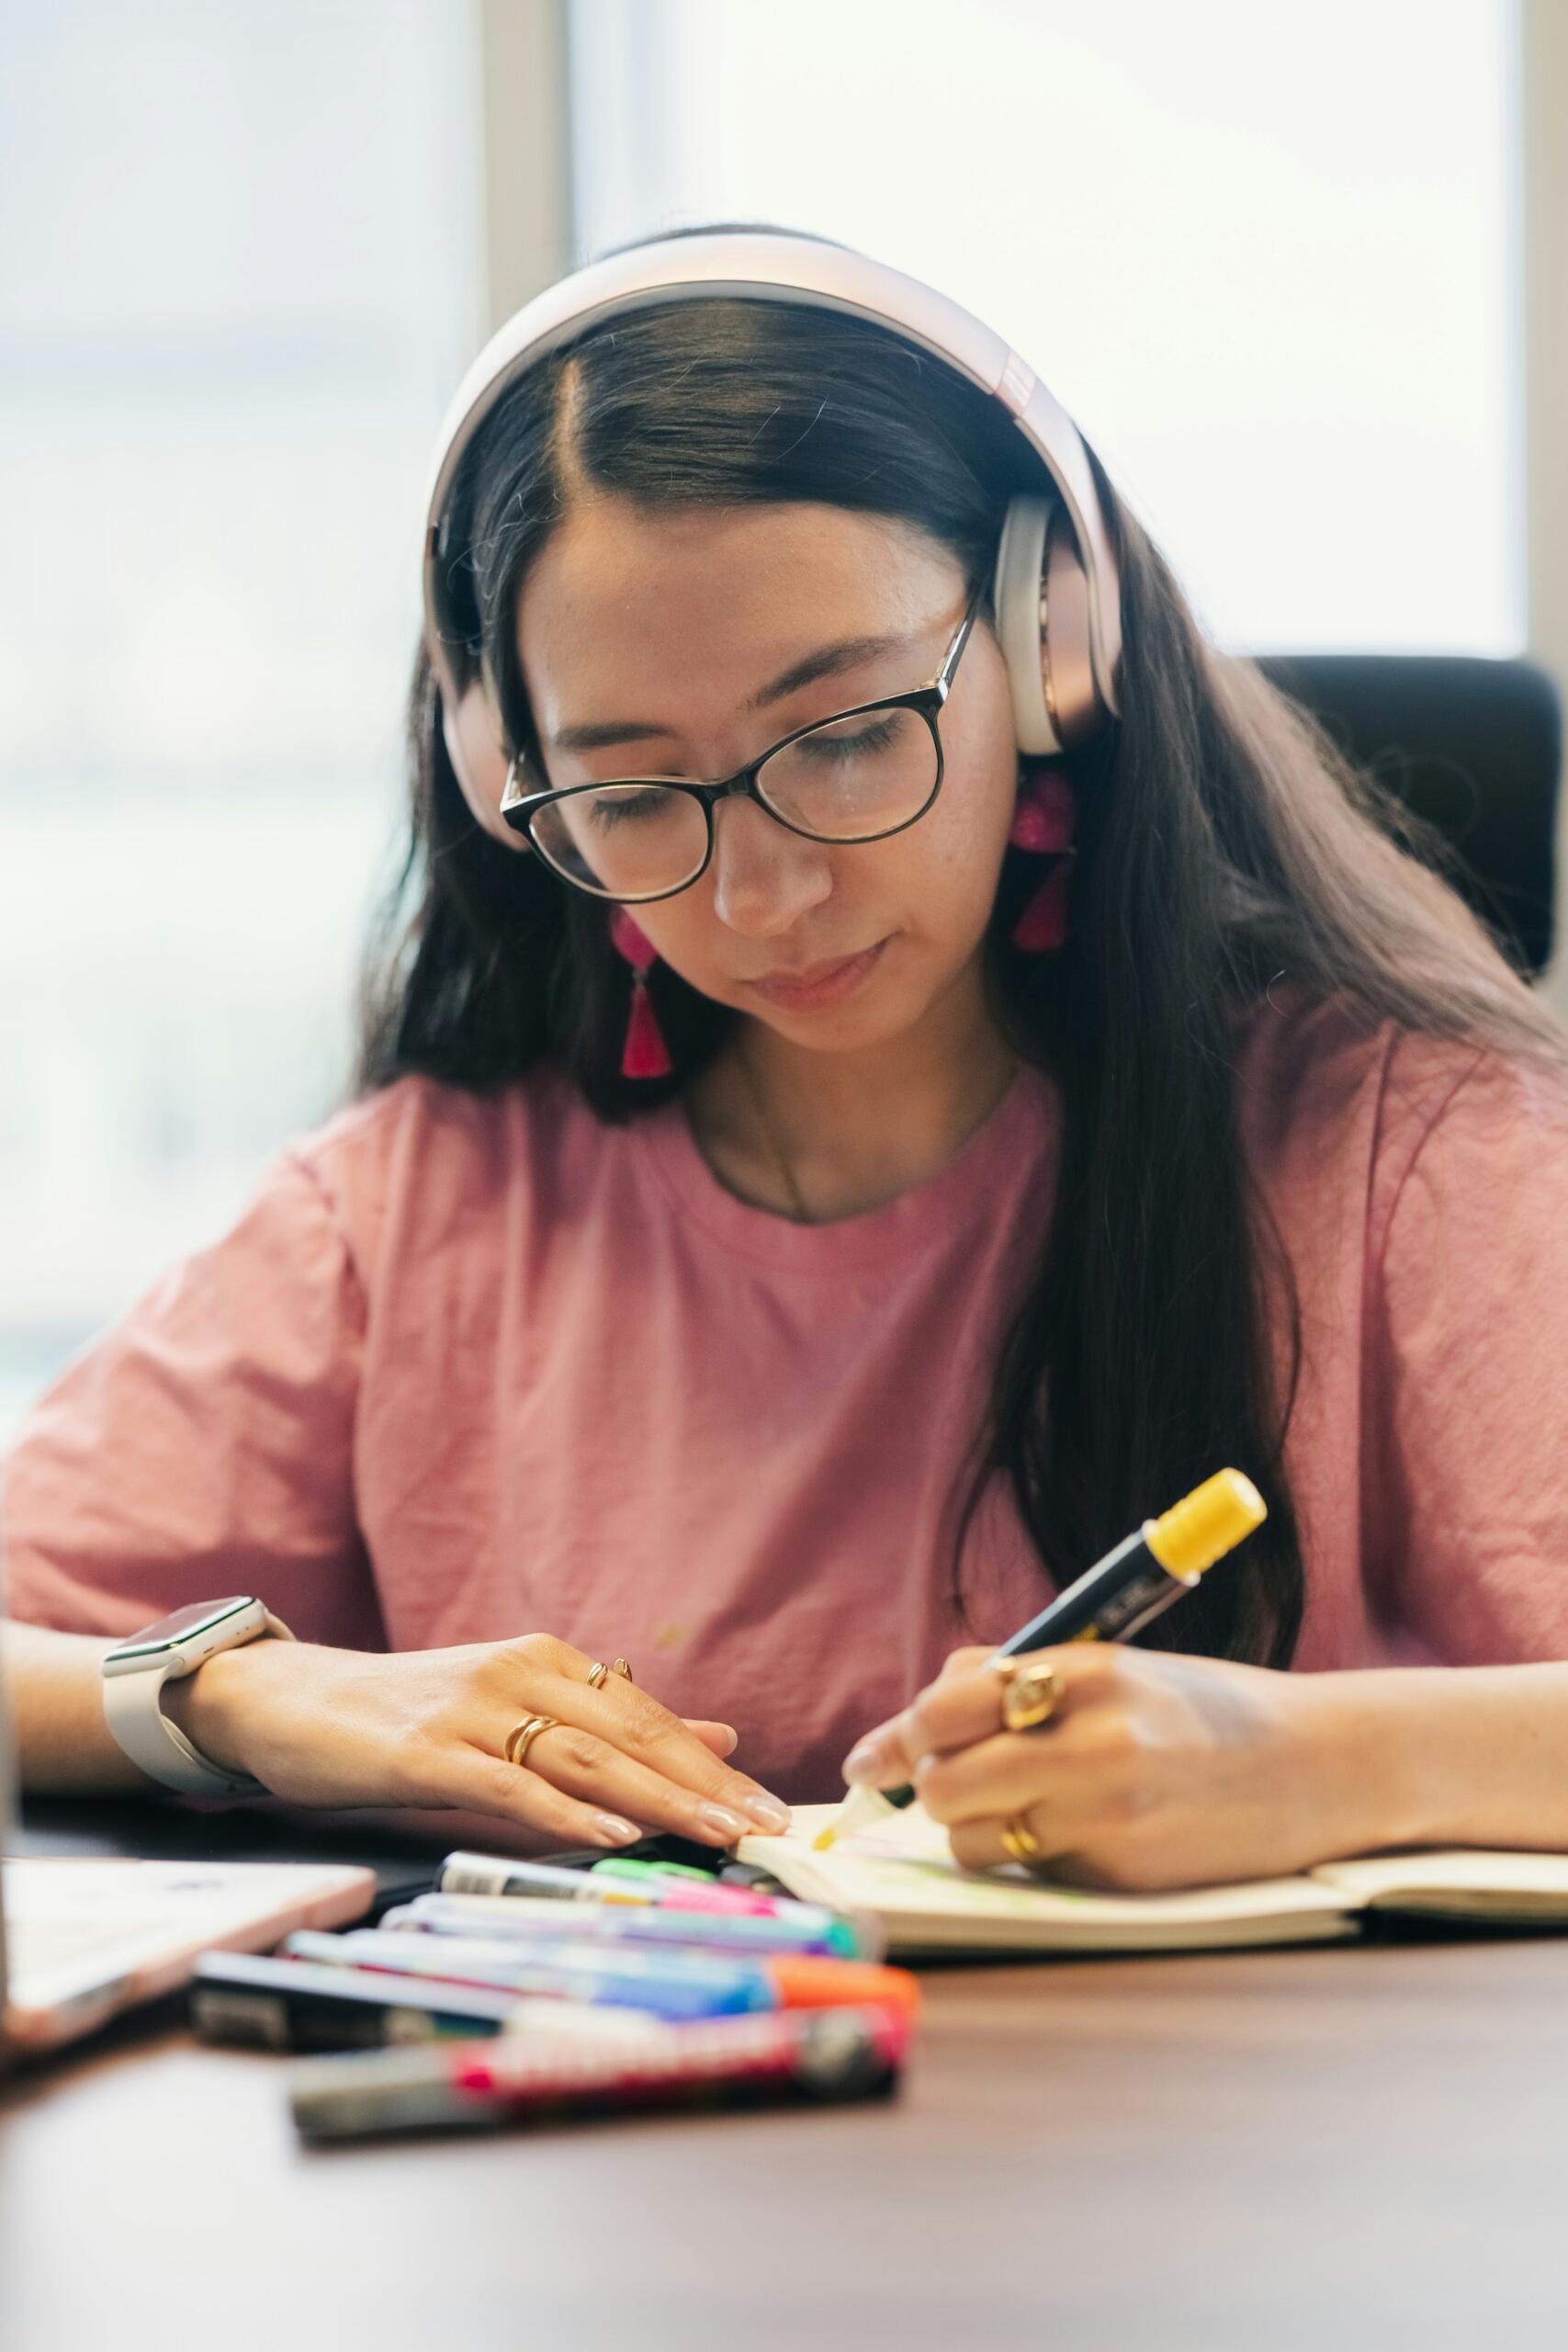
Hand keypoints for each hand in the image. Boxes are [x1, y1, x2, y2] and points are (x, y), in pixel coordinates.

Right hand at [165, 1633, 791, 1850]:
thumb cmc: (414, 1716)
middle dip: (705, 1787)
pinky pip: (508, 1784)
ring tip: (714, 1833)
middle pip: (629, 1735)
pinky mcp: (426, 1752)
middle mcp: (520, 1675)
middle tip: (768, 1829)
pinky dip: (563, 1811)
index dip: (712, 1766)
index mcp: (550, 1663)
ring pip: (583, 1758)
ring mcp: (472, 1711)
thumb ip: (615, 1731)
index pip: (649, 1718)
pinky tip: (610, 1834)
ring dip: (656, 1799)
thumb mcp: (521, 1713)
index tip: (772, 1810)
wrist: (294, 1702)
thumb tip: (721, 1740)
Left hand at [841, 1644, 1390, 1891]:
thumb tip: (910, 1724)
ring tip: (1020, 1806)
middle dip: (930, 1785)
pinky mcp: (1122, 1877)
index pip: (950, 1703)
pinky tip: (1074, 1832)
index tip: (878, 1756)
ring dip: (976, 1828)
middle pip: (945, 1782)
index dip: (905, 1732)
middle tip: (947, 1781)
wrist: (1315, 1768)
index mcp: (1090, 1672)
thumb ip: (1014, 1679)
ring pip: (973, 1840)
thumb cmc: (1198, 1710)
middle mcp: (1096, 1745)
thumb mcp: (1112, 1666)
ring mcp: (1110, 1818)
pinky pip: (1029, 1871)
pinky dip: (1029, 1855)